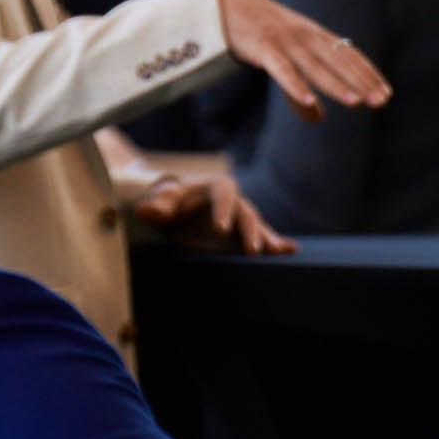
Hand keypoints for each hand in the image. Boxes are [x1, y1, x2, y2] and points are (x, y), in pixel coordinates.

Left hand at [132, 173, 295, 255]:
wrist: (175, 208)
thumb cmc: (167, 202)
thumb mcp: (159, 201)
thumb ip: (156, 204)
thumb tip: (148, 210)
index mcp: (214, 187)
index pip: (224, 193)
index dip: (223, 209)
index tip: (220, 228)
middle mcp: (233, 201)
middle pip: (246, 213)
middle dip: (250, 231)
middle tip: (251, 251)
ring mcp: (241, 218)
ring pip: (258, 226)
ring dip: (268, 239)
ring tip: (279, 252)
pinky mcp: (243, 234)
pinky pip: (262, 237)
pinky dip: (276, 243)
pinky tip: (291, 251)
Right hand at [217, 0, 392, 123]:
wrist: (231, 8)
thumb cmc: (265, 37)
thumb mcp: (287, 60)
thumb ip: (301, 91)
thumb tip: (317, 119)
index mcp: (317, 37)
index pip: (349, 56)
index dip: (368, 74)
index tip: (386, 94)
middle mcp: (307, 38)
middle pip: (339, 62)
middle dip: (362, 82)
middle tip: (382, 102)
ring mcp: (286, 42)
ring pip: (316, 67)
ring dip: (337, 85)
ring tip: (356, 103)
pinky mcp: (264, 49)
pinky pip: (283, 70)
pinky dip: (296, 86)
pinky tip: (310, 103)